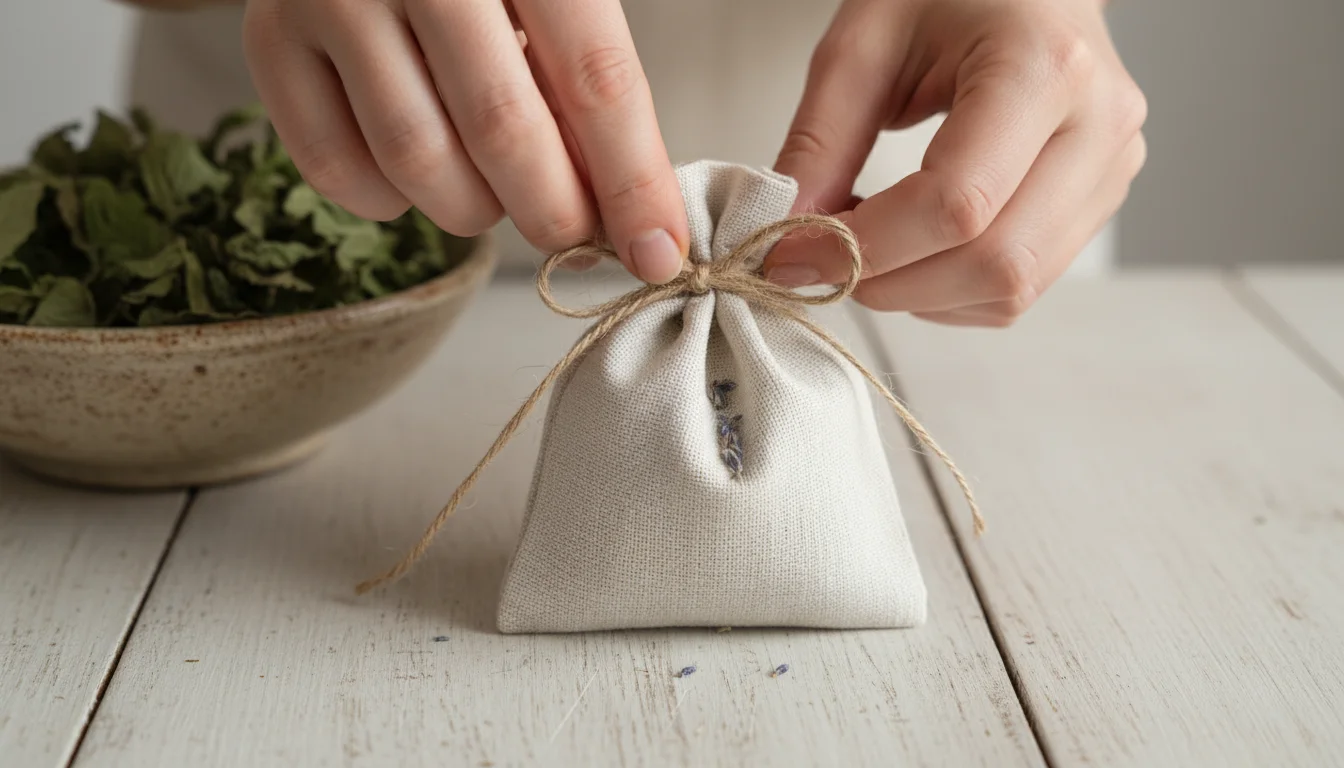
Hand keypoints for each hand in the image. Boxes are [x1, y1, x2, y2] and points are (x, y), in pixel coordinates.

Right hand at [242, 0, 688, 282]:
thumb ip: (588, 79)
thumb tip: (629, 211)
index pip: (595, 77)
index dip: (633, 181)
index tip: (657, 253)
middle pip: (502, 129)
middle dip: (554, 210)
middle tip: (573, 234)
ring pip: (417, 161)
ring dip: (474, 209)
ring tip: (495, 188)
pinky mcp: (269, 39)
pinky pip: (336, 171)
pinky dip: (391, 202)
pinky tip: (419, 171)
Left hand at [766, 0, 1146, 325]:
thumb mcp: (862, 45)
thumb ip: (819, 143)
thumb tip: (789, 237)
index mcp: (1044, 67)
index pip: (958, 203)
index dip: (865, 249)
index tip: (792, 256)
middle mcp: (1098, 125)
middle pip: (996, 262)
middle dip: (891, 284)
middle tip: (822, 264)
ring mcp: (1110, 168)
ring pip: (1012, 289)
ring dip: (918, 296)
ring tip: (866, 250)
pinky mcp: (1100, 200)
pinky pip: (1022, 287)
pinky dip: (951, 293)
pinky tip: (913, 251)